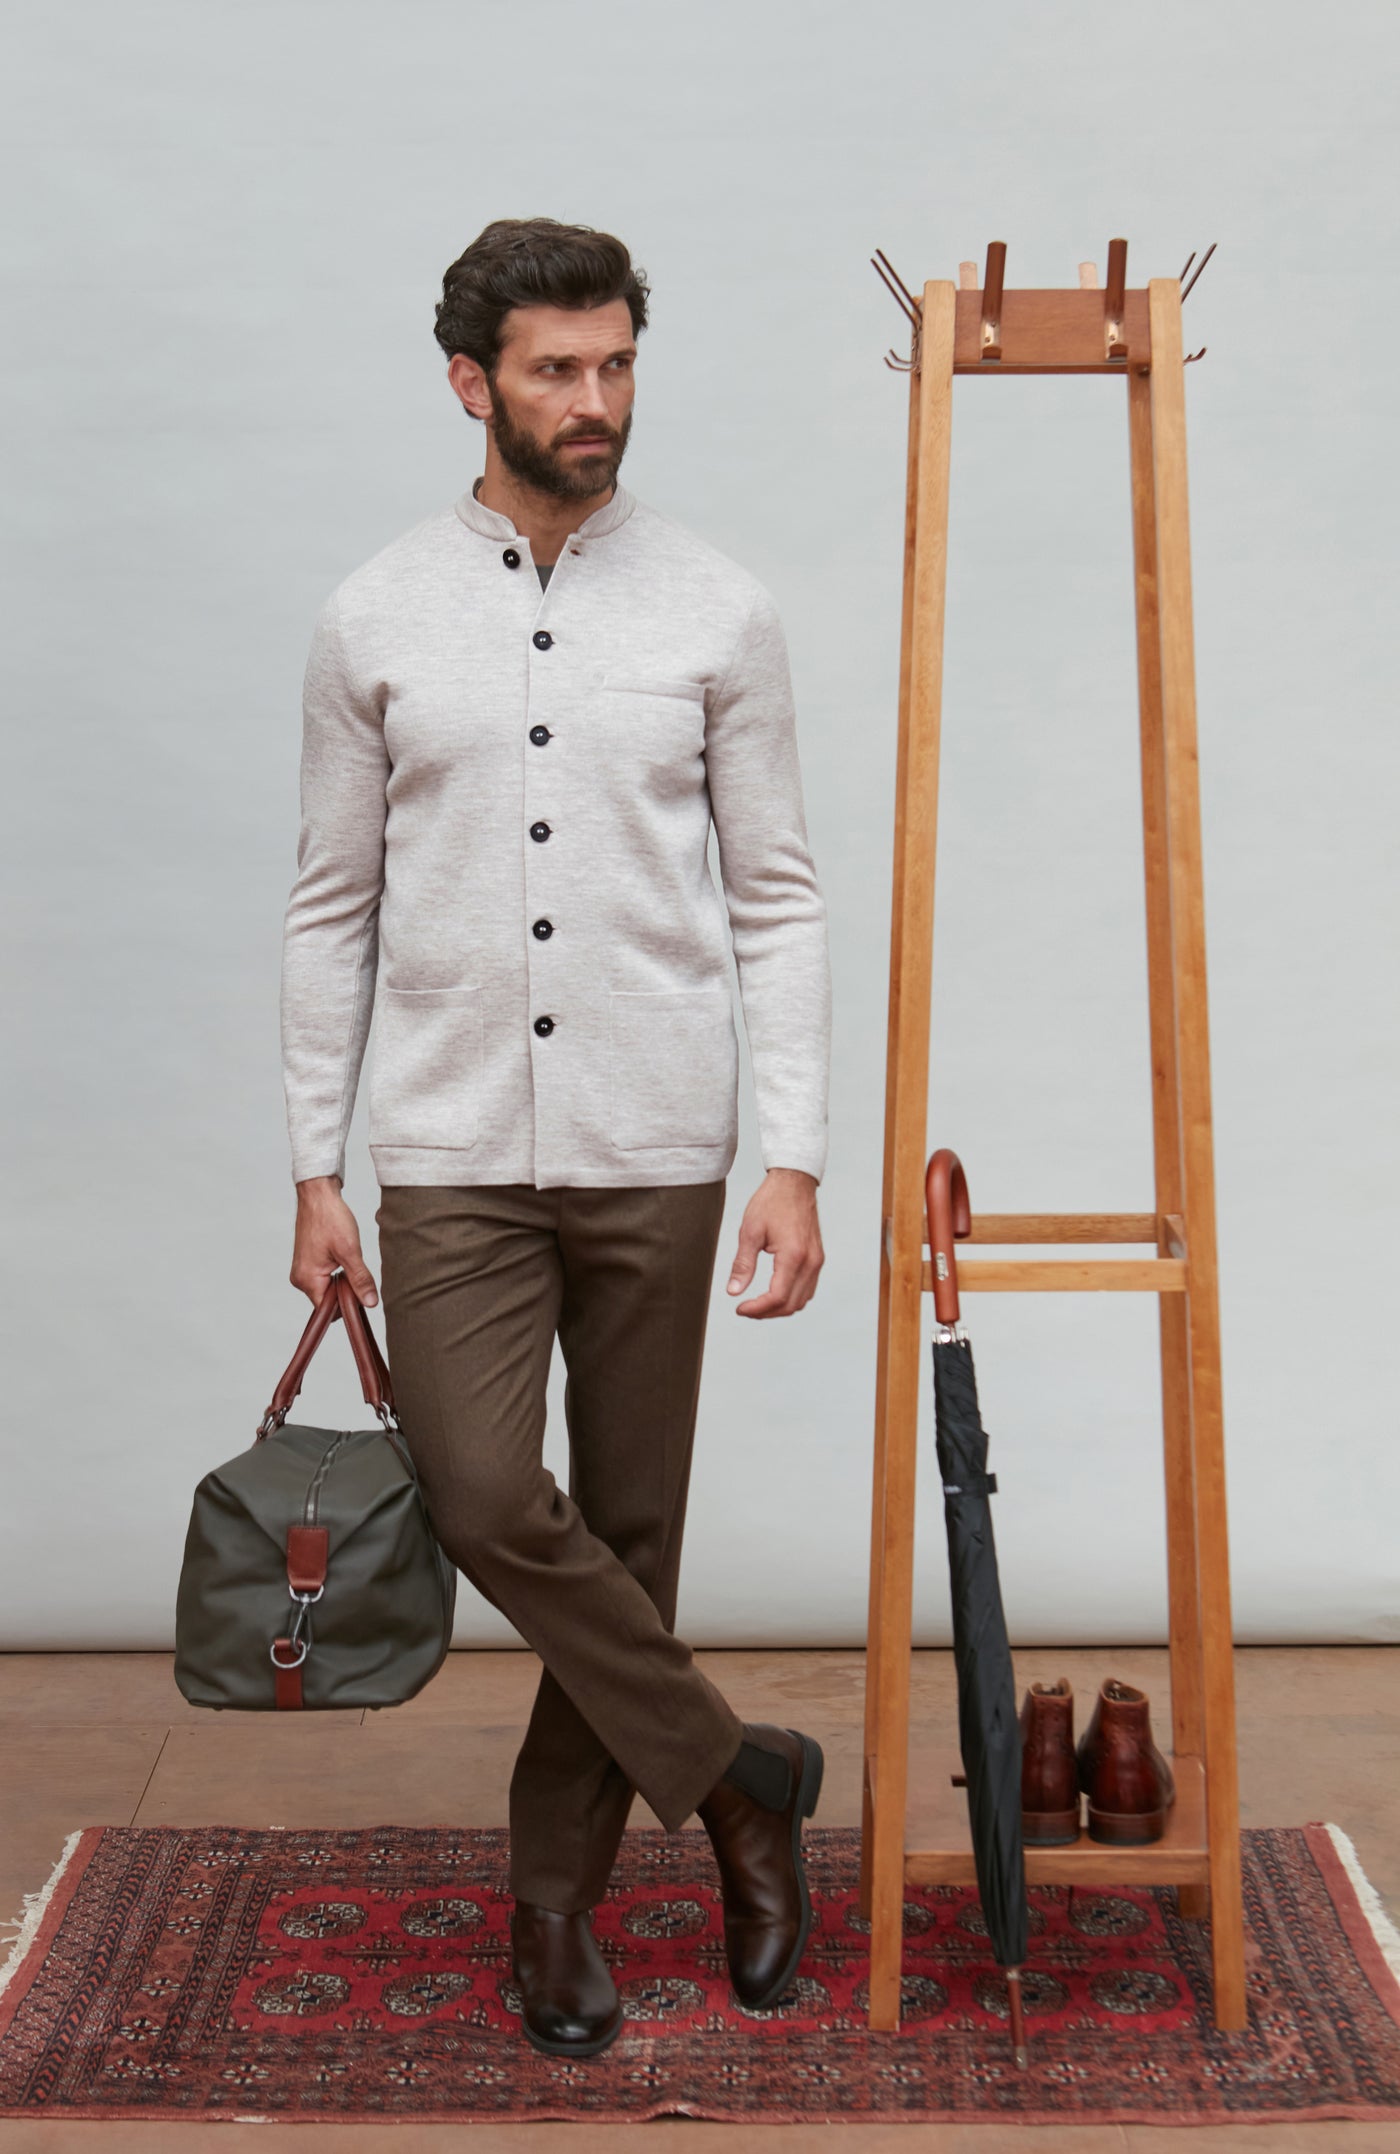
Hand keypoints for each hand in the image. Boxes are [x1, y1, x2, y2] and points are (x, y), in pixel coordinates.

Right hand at [291, 1176, 378, 1308]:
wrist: (319, 1196)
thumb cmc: (330, 1218)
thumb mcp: (350, 1251)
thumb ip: (360, 1279)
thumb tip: (370, 1302)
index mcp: (307, 1280)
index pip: (328, 1310)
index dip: (347, 1305)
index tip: (362, 1293)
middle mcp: (300, 1279)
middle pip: (328, 1301)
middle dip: (345, 1292)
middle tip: (358, 1272)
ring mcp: (302, 1271)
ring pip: (327, 1289)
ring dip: (341, 1281)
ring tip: (349, 1260)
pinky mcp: (307, 1263)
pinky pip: (324, 1278)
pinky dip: (336, 1273)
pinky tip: (343, 1258)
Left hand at [725, 1168, 823, 1317]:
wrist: (794, 1182)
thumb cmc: (772, 1202)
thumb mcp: (750, 1231)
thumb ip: (743, 1264)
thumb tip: (733, 1291)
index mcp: (793, 1255)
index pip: (777, 1297)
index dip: (757, 1308)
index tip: (740, 1309)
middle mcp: (810, 1262)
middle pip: (791, 1304)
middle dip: (766, 1312)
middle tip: (745, 1309)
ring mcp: (817, 1261)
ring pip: (802, 1300)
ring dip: (780, 1308)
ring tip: (757, 1304)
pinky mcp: (817, 1258)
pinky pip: (808, 1288)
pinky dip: (791, 1297)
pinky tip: (774, 1292)